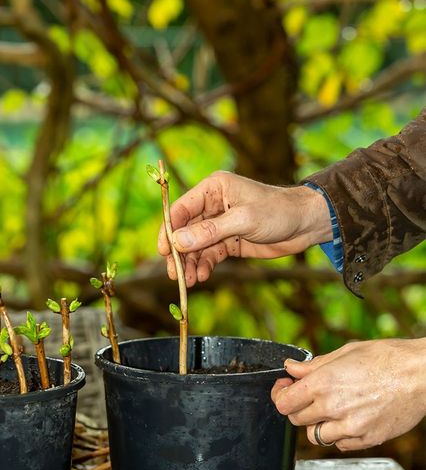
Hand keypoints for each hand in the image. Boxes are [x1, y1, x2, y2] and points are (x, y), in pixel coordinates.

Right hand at [158, 171, 331, 286]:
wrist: (306, 225)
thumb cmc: (278, 212)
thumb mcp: (244, 220)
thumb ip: (210, 231)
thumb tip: (178, 242)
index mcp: (214, 189)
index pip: (182, 208)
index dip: (169, 229)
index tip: (164, 251)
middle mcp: (213, 205)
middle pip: (185, 230)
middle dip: (179, 253)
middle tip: (174, 274)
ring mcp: (220, 224)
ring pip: (196, 246)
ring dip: (190, 263)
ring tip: (189, 281)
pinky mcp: (229, 241)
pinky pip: (209, 254)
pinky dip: (204, 266)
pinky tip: (202, 277)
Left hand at [271, 338, 425, 449]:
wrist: (421, 374)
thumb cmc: (389, 358)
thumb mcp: (346, 353)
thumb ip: (314, 365)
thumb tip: (292, 369)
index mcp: (324, 383)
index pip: (284, 402)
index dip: (281, 395)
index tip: (285, 389)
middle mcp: (334, 407)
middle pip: (296, 419)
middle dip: (298, 407)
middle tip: (308, 396)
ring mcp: (350, 427)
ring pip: (316, 436)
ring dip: (317, 424)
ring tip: (331, 409)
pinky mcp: (366, 439)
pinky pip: (340, 445)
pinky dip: (339, 435)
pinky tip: (349, 418)